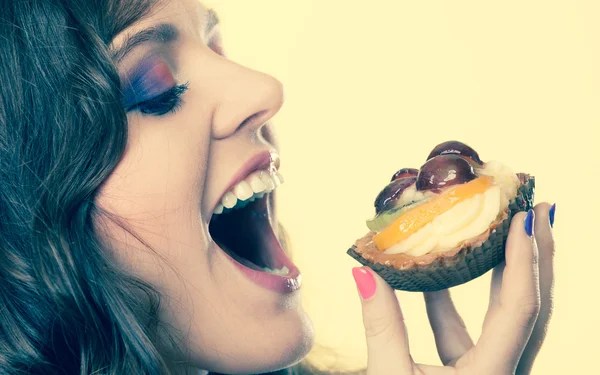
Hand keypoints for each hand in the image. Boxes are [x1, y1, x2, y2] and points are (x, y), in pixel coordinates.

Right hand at [352, 203, 554, 374]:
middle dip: (540, 254)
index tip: (523, 215)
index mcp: (492, 374)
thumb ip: (381, 326)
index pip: (519, 306)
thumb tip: (363, 272)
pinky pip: (476, 330)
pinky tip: (433, 279)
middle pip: (535, 304)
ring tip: (499, 230)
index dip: (524, 259)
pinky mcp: (477, 373)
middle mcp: (506, 371)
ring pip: (512, 315)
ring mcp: (494, 371)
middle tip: (539, 208)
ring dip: (504, 272)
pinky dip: (459, 302)